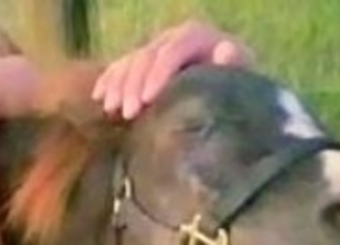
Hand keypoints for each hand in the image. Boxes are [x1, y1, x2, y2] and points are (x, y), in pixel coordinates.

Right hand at [92, 20, 253, 119]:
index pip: (173, 49)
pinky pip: (119, 66)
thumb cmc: (235, 85)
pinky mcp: (143, 62)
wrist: (227, 87)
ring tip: (112, 110)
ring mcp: (154, 49)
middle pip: (146, 56)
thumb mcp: (241, 75)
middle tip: (129, 113)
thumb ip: (235, 64)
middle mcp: (171, 37)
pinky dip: (108, 81)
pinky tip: (98, 97)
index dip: (158, 73)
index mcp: (196, 35)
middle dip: (134, 85)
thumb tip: (224, 50)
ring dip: (117, 85)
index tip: (149, 100)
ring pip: (129, 61)